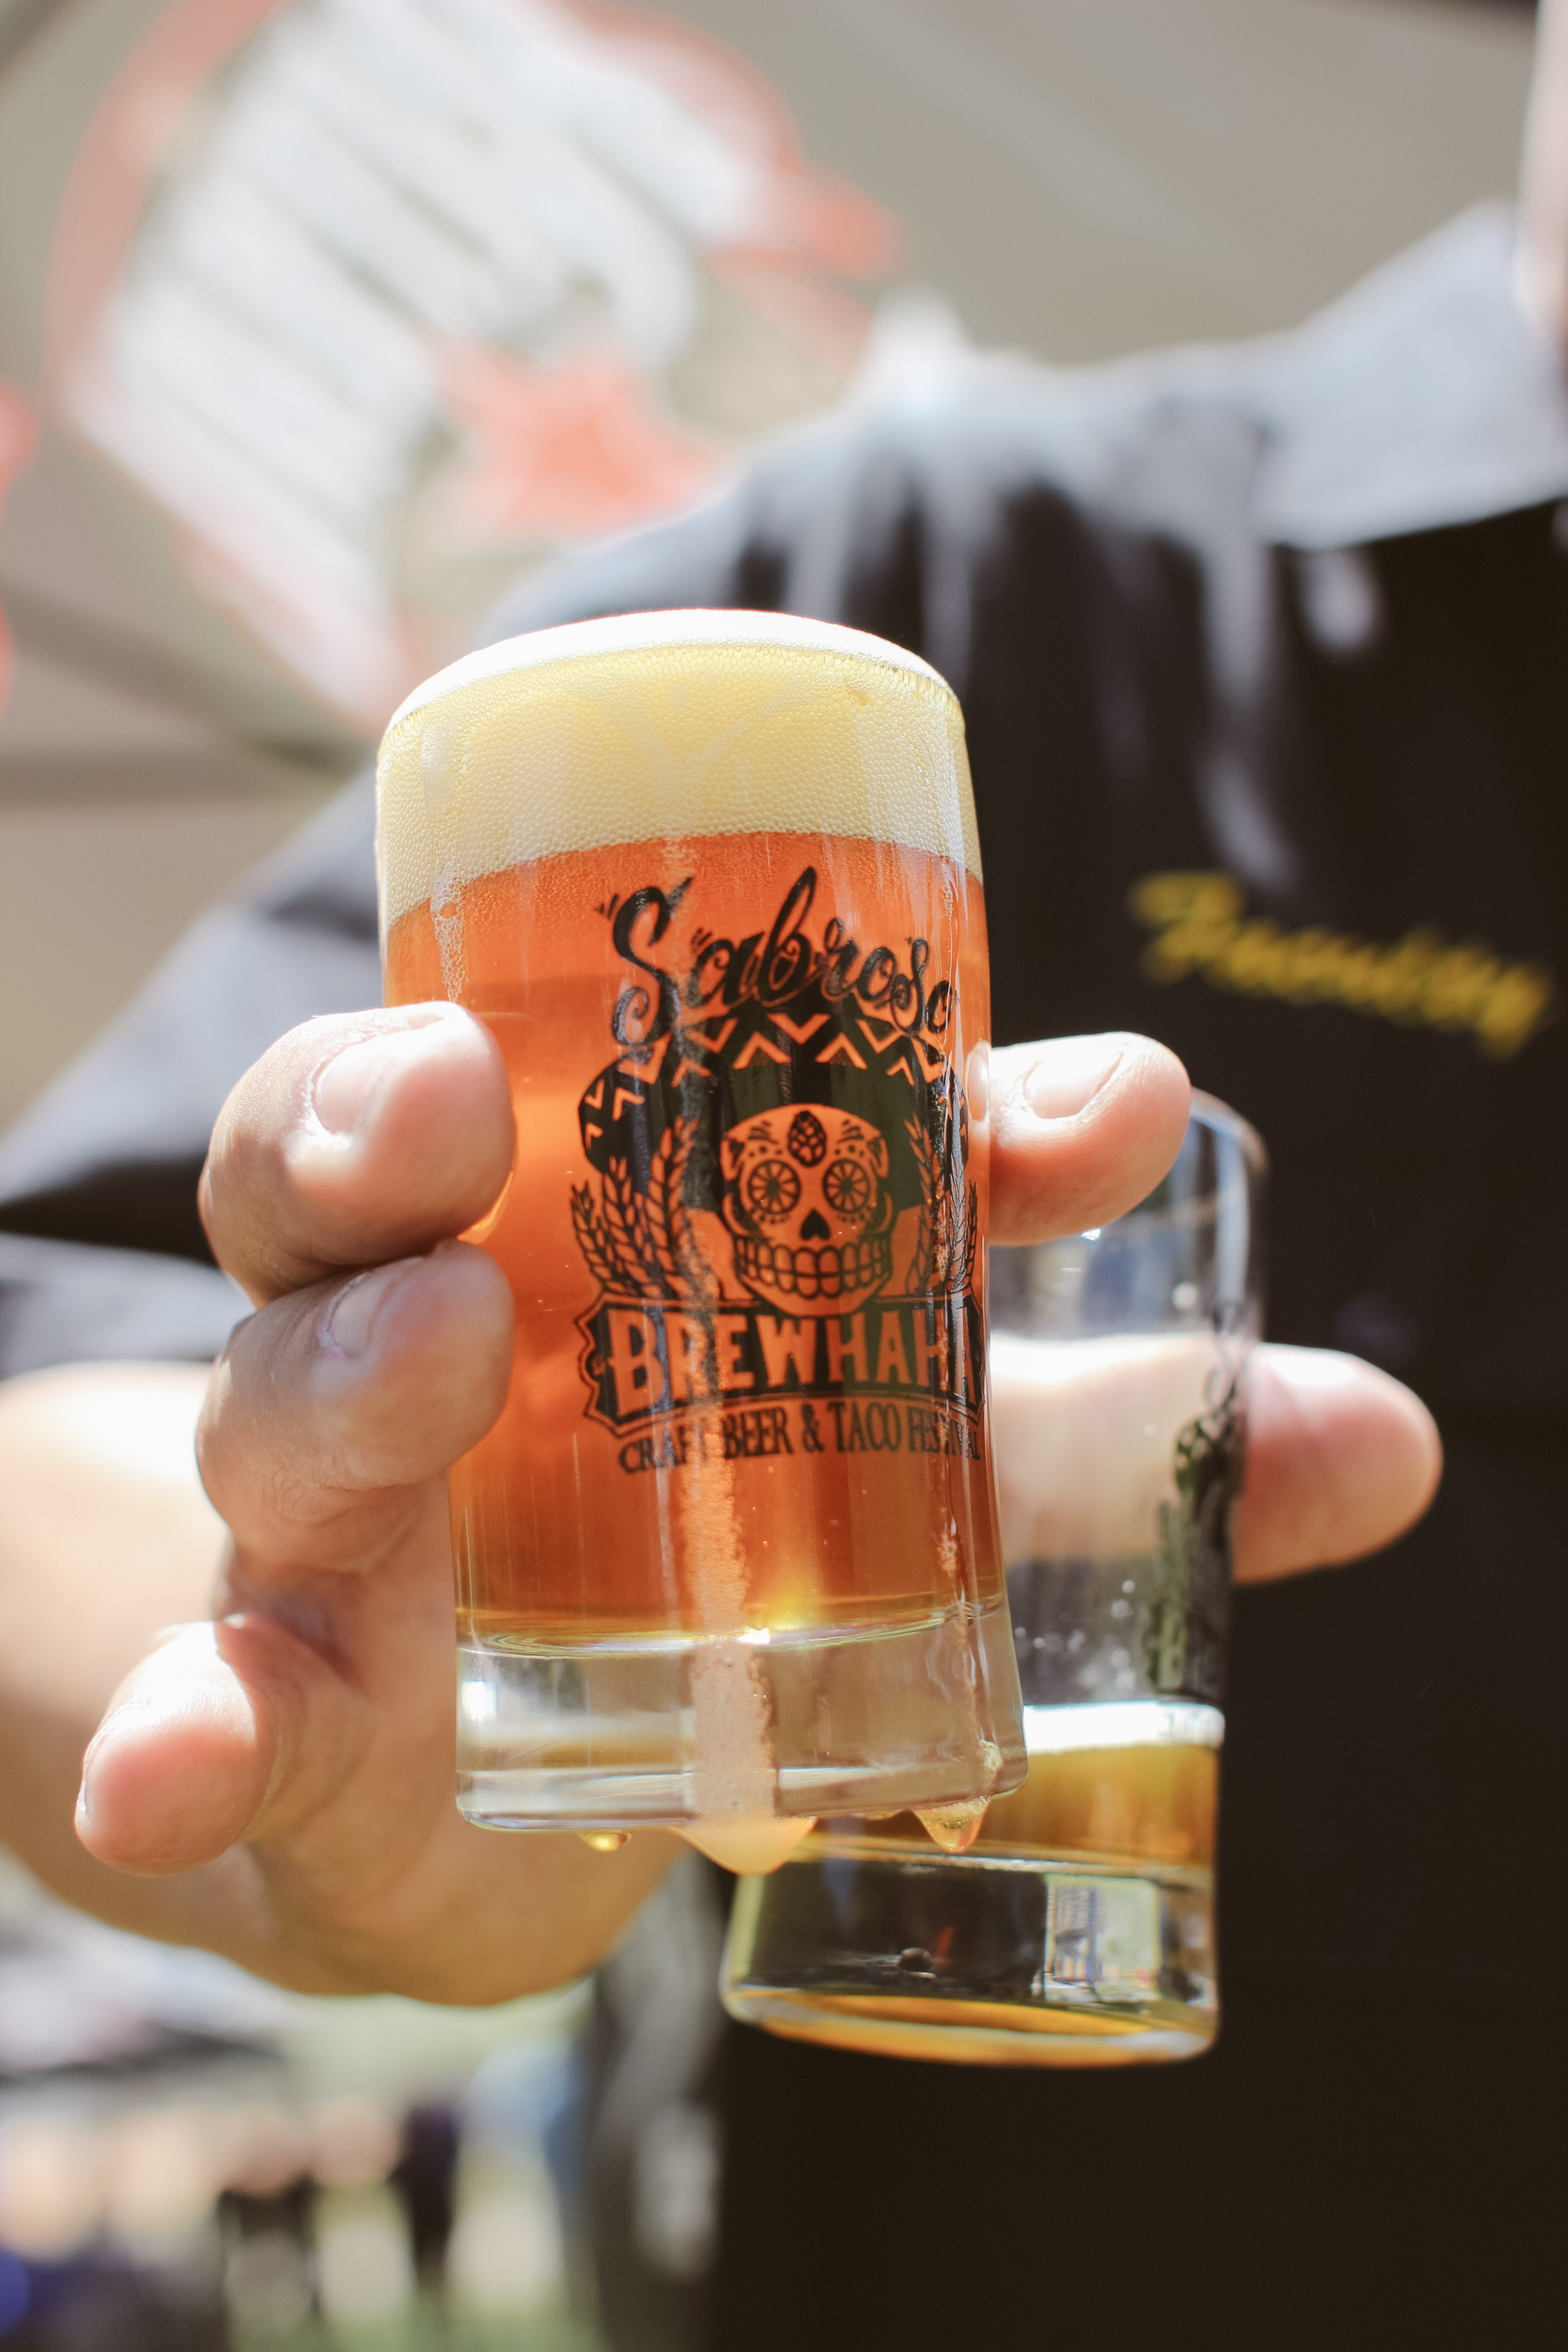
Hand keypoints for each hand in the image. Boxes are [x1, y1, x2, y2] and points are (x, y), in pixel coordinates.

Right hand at [0, 1018, 1434, 2004]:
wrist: (454, 1764)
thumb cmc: (678, 1546)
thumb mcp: (906, 1473)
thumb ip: (1101, 1444)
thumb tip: (1381, 1437)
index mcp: (553, 1234)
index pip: (631, 1078)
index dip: (849, 1055)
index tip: (1089, 1102)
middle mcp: (415, 1335)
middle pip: (369, 1179)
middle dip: (408, 1107)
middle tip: (487, 1086)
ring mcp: (325, 1525)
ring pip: (285, 1398)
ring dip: (347, 1364)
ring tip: (436, 1352)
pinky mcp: (281, 1715)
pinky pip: (204, 1704)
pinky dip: (186, 1733)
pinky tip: (188, 1772)